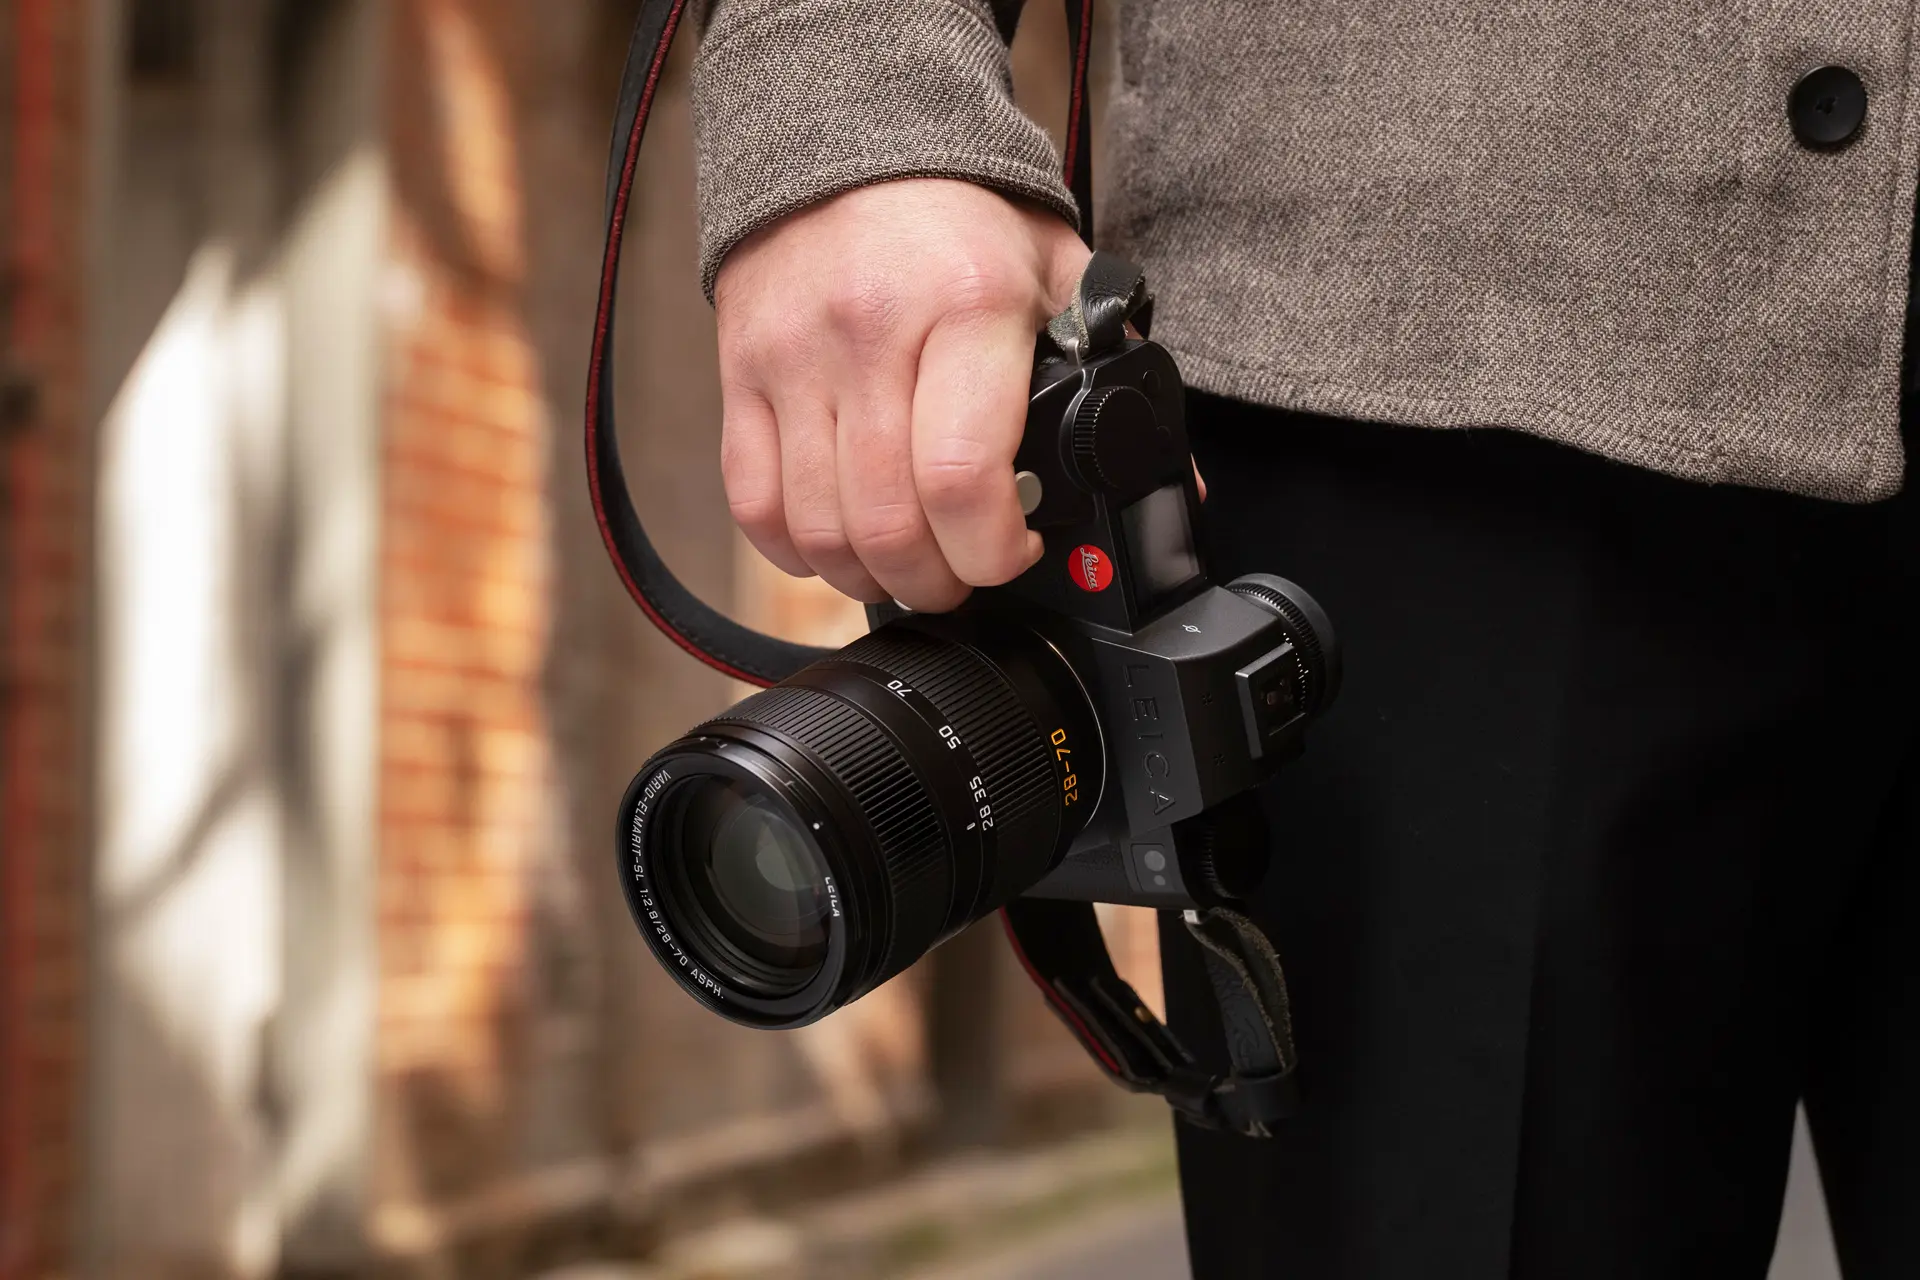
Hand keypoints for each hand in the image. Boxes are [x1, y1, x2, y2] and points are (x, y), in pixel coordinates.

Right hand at [714, 178, 1091, 610]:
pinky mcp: (740, 376)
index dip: (993, 548)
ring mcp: (793, 359)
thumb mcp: (1056, 272)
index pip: (962, 476)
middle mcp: (868, 334)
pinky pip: (755, 504)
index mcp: (965, 307)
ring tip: (907, 569)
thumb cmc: (963, 220)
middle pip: (889, 523)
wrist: (849, 136)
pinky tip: (839, 547)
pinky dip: (797, 552)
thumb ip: (1108, 369)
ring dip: (870, 577)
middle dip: (938, 582)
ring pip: (819, 529)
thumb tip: (1166, 481)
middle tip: (963, 577)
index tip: (1016, 551)